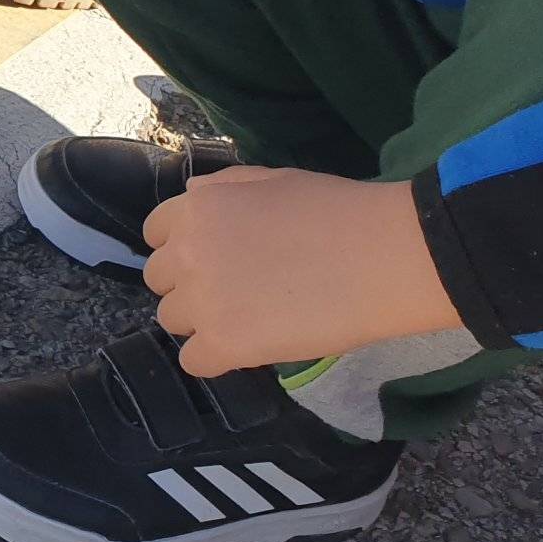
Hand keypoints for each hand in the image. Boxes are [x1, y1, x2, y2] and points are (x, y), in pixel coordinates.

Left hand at [142, 165, 462, 375]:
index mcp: (196, 209)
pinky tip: (249, 348)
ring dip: (203, 322)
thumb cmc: (339, 211)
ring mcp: (202, 300)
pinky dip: (217, 358)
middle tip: (237, 292)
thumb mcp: (272, 179)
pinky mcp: (224, 343)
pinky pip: (193, 361)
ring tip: (250, 318)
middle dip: (191, 285)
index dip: (184, 249)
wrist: (386, 256)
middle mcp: (187, 252)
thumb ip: (222, 189)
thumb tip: (191, 195)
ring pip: (172, 321)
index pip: (156, 234)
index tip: (215, 260)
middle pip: (160, 281)